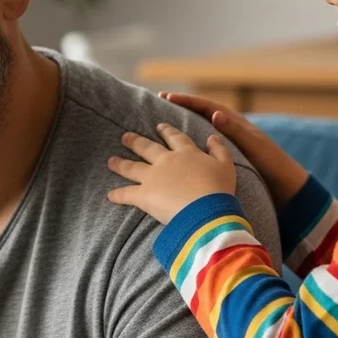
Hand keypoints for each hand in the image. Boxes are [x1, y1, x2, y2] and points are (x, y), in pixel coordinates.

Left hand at [107, 124, 235, 223]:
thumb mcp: (226, 165)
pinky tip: (110, 195)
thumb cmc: (219, 189)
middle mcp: (166, 161)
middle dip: (135, 141)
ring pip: (132, 167)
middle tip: (125, 137)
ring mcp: (153, 177)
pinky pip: (127, 194)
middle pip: (147, 148)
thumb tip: (213, 137)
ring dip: (120, 164)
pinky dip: (118, 195)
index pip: (174, 138)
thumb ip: (219, 149)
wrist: (206, 210)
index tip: (159, 126)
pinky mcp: (144, 195)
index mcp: (186, 153)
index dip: (166, 131)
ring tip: (110, 161)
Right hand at [162, 92, 310, 209]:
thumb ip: (235, 130)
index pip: (207, 106)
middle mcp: (230, 131)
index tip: (166, 97)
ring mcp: (228, 145)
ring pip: (200, 131)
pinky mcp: (226, 160)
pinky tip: (177, 154)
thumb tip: (216, 113)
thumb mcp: (254, 146)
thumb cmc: (273, 165)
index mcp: (236, 123)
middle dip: (180, 110)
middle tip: (158, 105)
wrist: (286, 188)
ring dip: (182, 128)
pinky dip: (190, 146)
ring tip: (161, 128)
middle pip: (200, 115)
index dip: (187, 101)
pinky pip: (203, 148)